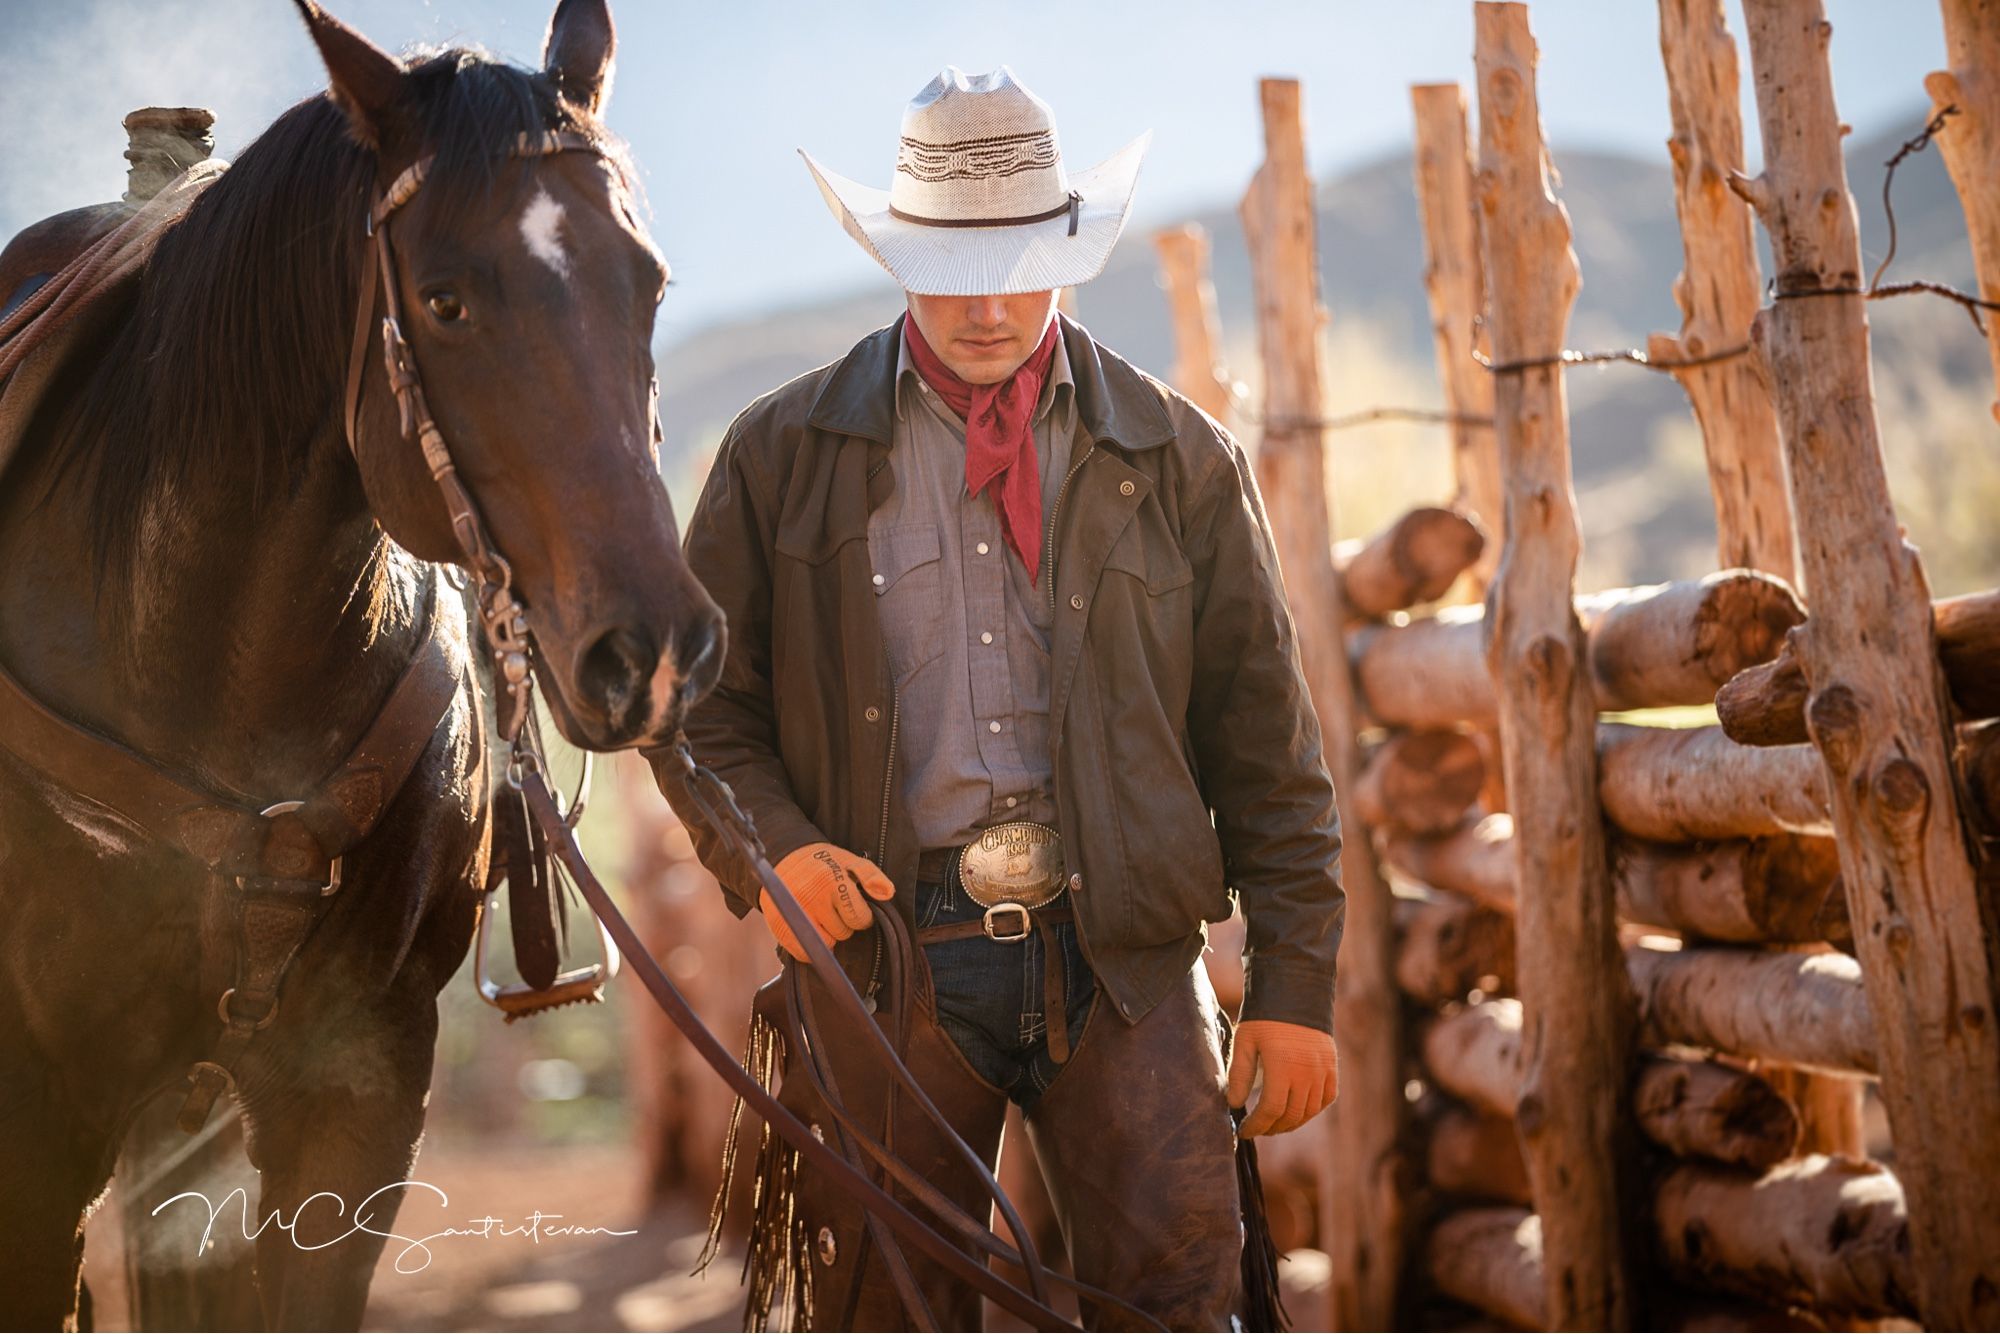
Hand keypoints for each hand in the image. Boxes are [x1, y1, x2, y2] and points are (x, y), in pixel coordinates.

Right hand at [761, 842, 895, 960]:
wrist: (783, 858)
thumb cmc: (822, 863)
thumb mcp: (850, 861)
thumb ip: (871, 876)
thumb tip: (888, 893)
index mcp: (832, 881)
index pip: (859, 918)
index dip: (861, 915)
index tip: (853, 906)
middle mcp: (812, 898)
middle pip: (843, 933)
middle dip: (843, 923)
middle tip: (833, 908)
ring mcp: (794, 914)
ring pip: (826, 944)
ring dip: (828, 935)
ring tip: (821, 916)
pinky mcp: (780, 927)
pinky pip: (804, 953)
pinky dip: (811, 947)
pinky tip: (811, 927)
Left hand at [1226, 1019, 1338, 1136]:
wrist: (1295, 991)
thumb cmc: (1264, 1016)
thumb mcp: (1244, 1041)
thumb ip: (1239, 1074)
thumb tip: (1233, 1103)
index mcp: (1282, 1068)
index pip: (1271, 1111)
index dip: (1256, 1126)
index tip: (1243, 1131)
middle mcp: (1306, 1073)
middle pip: (1290, 1116)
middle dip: (1271, 1127)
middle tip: (1258, 1128)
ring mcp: (1322, 1071)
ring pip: (1310, 1111)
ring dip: (1291, 1123)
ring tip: (1275, 1124)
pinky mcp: (1332, 1066)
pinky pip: (1327, 1098)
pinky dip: (1313, 1110)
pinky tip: (1299, 1111)